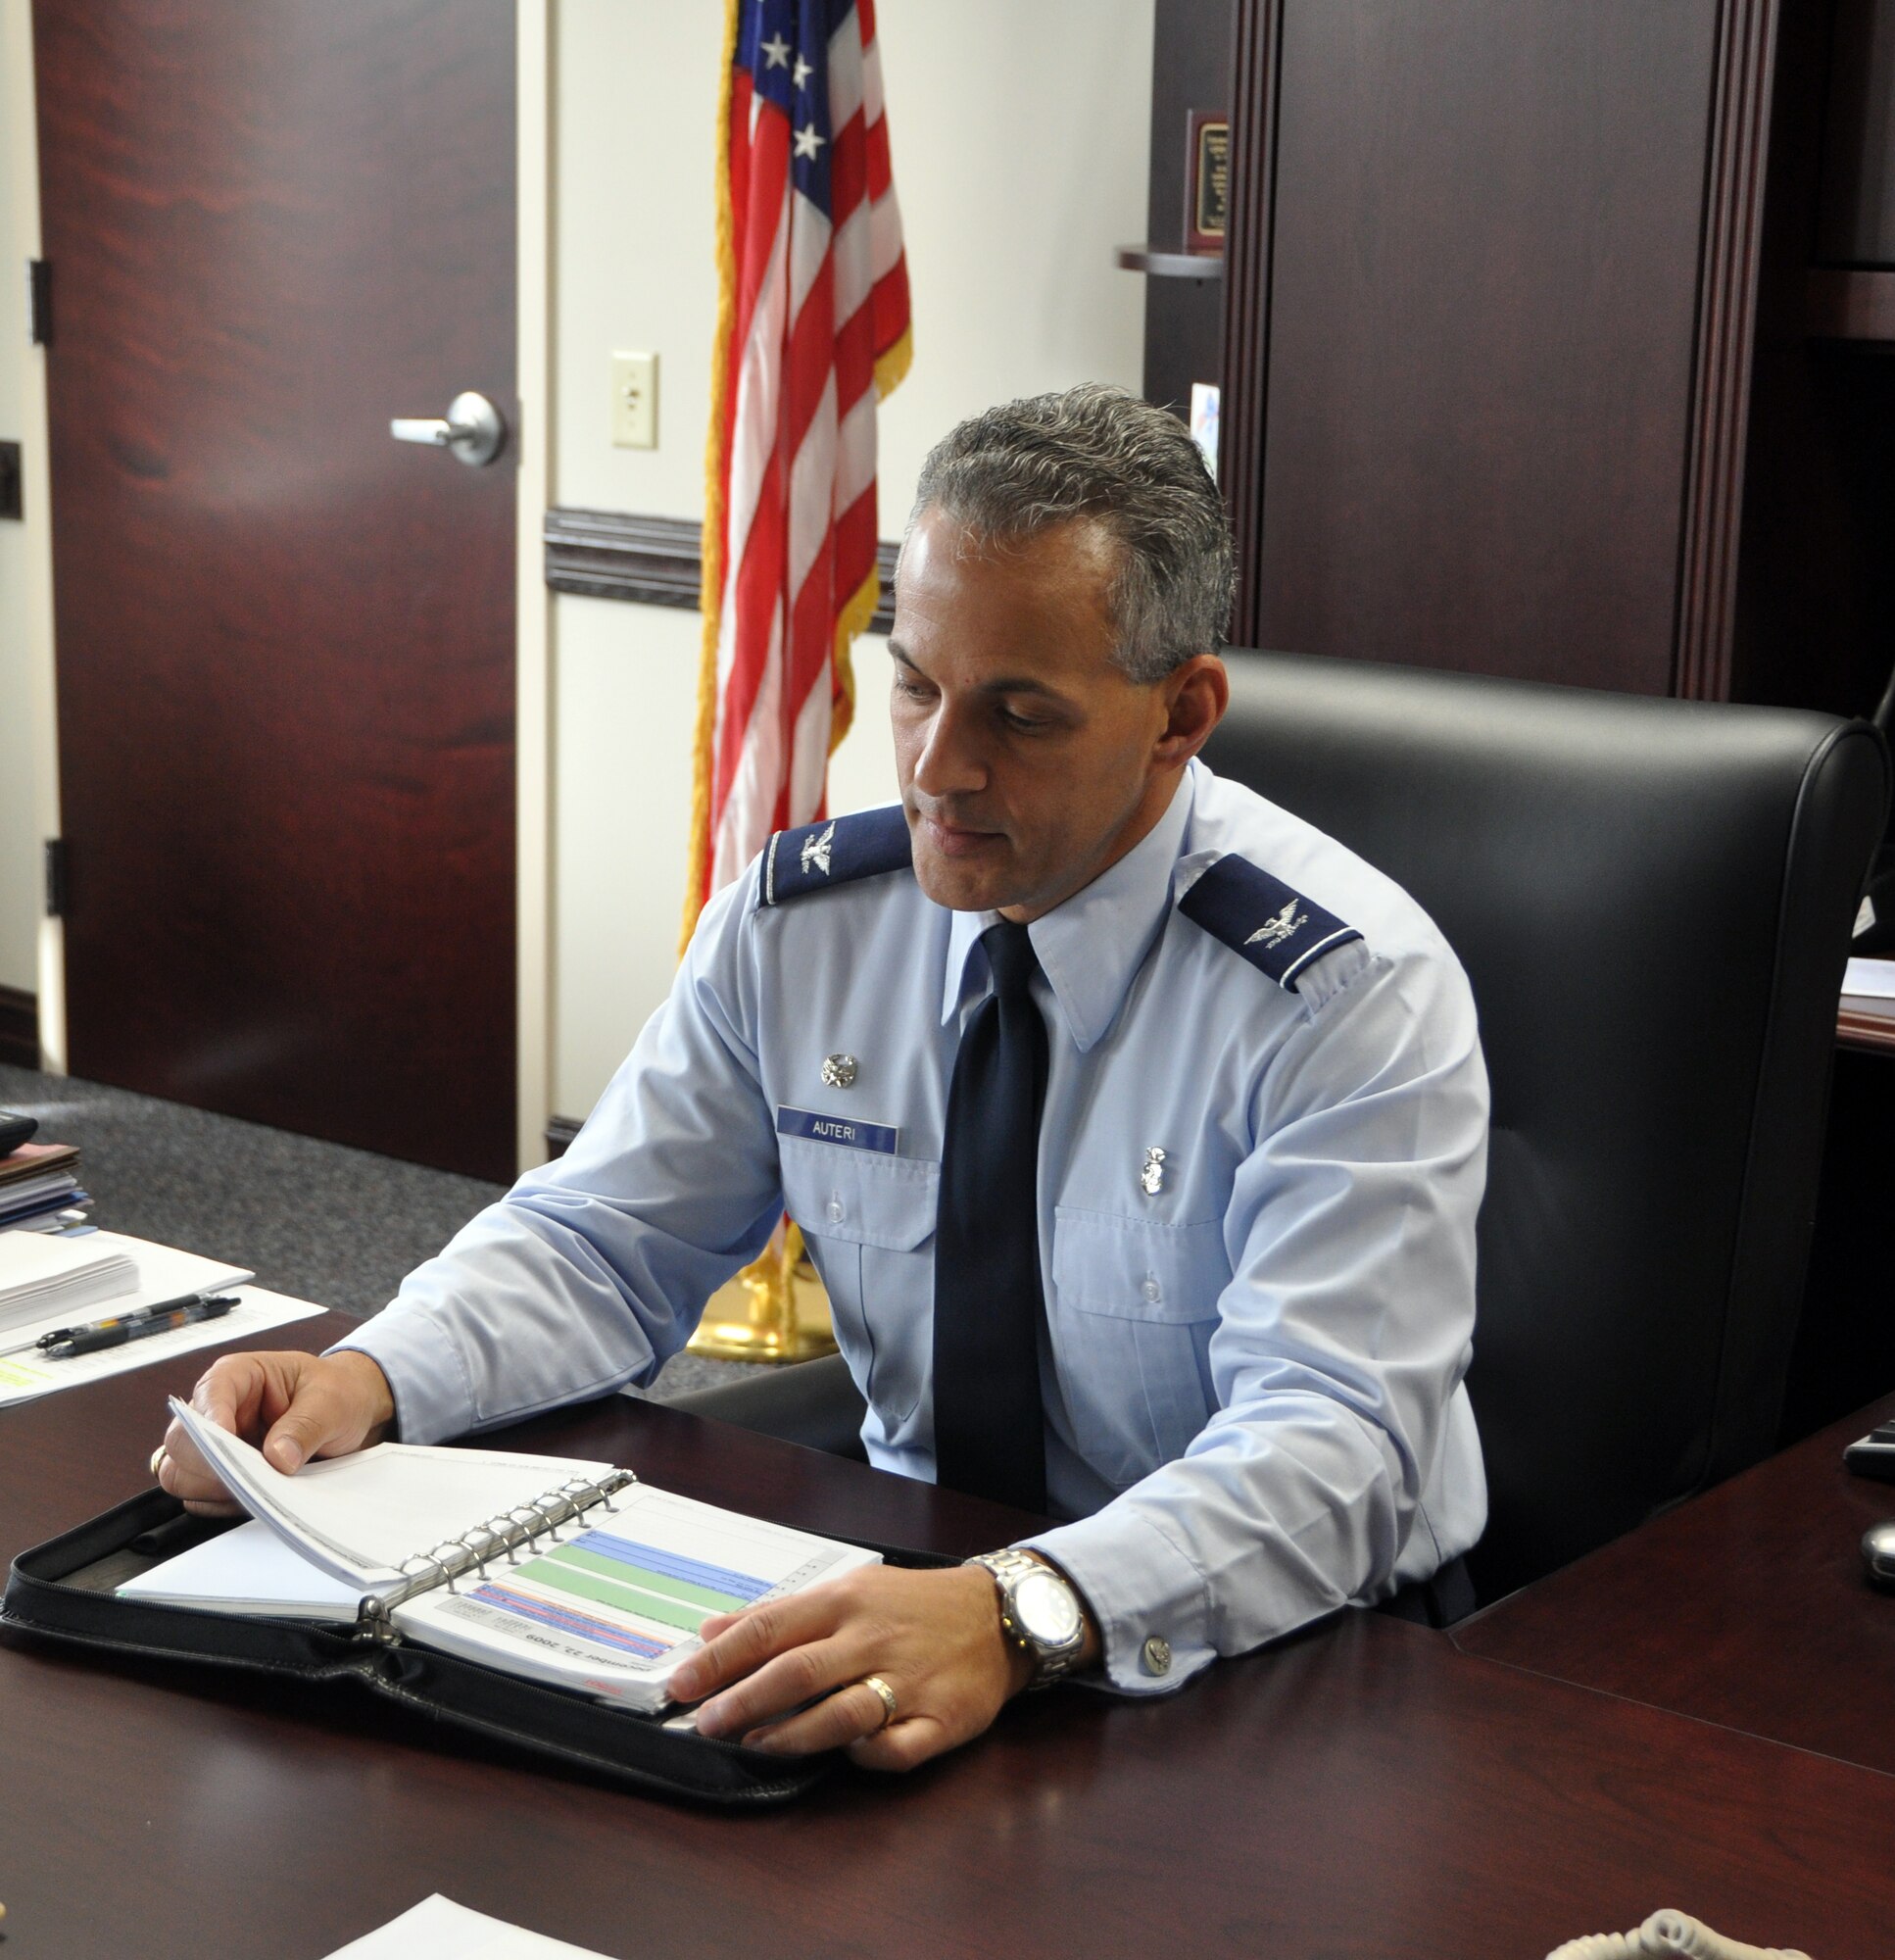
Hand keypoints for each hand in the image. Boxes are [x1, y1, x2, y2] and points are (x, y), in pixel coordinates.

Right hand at [153, 1349, 395, 1515]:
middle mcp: (217, 1409)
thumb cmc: (337, 1393)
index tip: (228, 1449)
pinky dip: (224, 1506)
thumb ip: (306, 1426)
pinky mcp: (220, 1475)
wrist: (352, 1413)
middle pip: (181, 1441)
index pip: (209, 1393)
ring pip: (180, 1475)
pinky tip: (258, 1500)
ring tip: (261, 1490)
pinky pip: (201, 1499)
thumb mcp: (332, 1402)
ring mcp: (214, 1445)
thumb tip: (277, 1459)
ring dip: (214, 1490)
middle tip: (251, 1479)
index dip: (211, 1421)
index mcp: (238, 1375)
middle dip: (209, 1466)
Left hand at [671, 1563, 1034, 1772]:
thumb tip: (710, 1631)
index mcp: (844, 1602)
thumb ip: (778, 1615)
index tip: (681, 1684)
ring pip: (840, 1715)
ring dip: (791, 1736)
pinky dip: (866, 1755)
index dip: (719, 1660)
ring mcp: (908, 1681)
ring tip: (754, 1745)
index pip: (769, 1628)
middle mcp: (872, 1639)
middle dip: (742, 1701)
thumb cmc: (911, 1605)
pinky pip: (895, 1748)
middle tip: (705, 1723)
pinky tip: (844, 1755)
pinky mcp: (941, 1718)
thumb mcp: (846, 1591)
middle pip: (797, 1672)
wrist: (996, 1614)